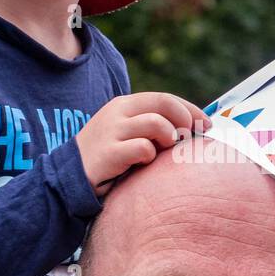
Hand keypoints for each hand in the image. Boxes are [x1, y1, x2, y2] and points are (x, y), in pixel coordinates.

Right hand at [75, 93, 210, 197]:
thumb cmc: (107, 158)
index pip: (164, 99)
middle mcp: (118, 112)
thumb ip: (150, 126)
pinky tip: (140, 164)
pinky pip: (143, 149)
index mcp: (124, 105)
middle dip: (186, 119)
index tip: (206, 124)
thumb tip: (190, 128)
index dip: (189, 110)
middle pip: (164, 104)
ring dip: (168, 139)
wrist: (68, 176)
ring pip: (157, 124)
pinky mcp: (109, 151)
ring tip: (160, 152)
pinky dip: (149, 157)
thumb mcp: (126, 133)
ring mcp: (112, 130)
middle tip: (191, 137)